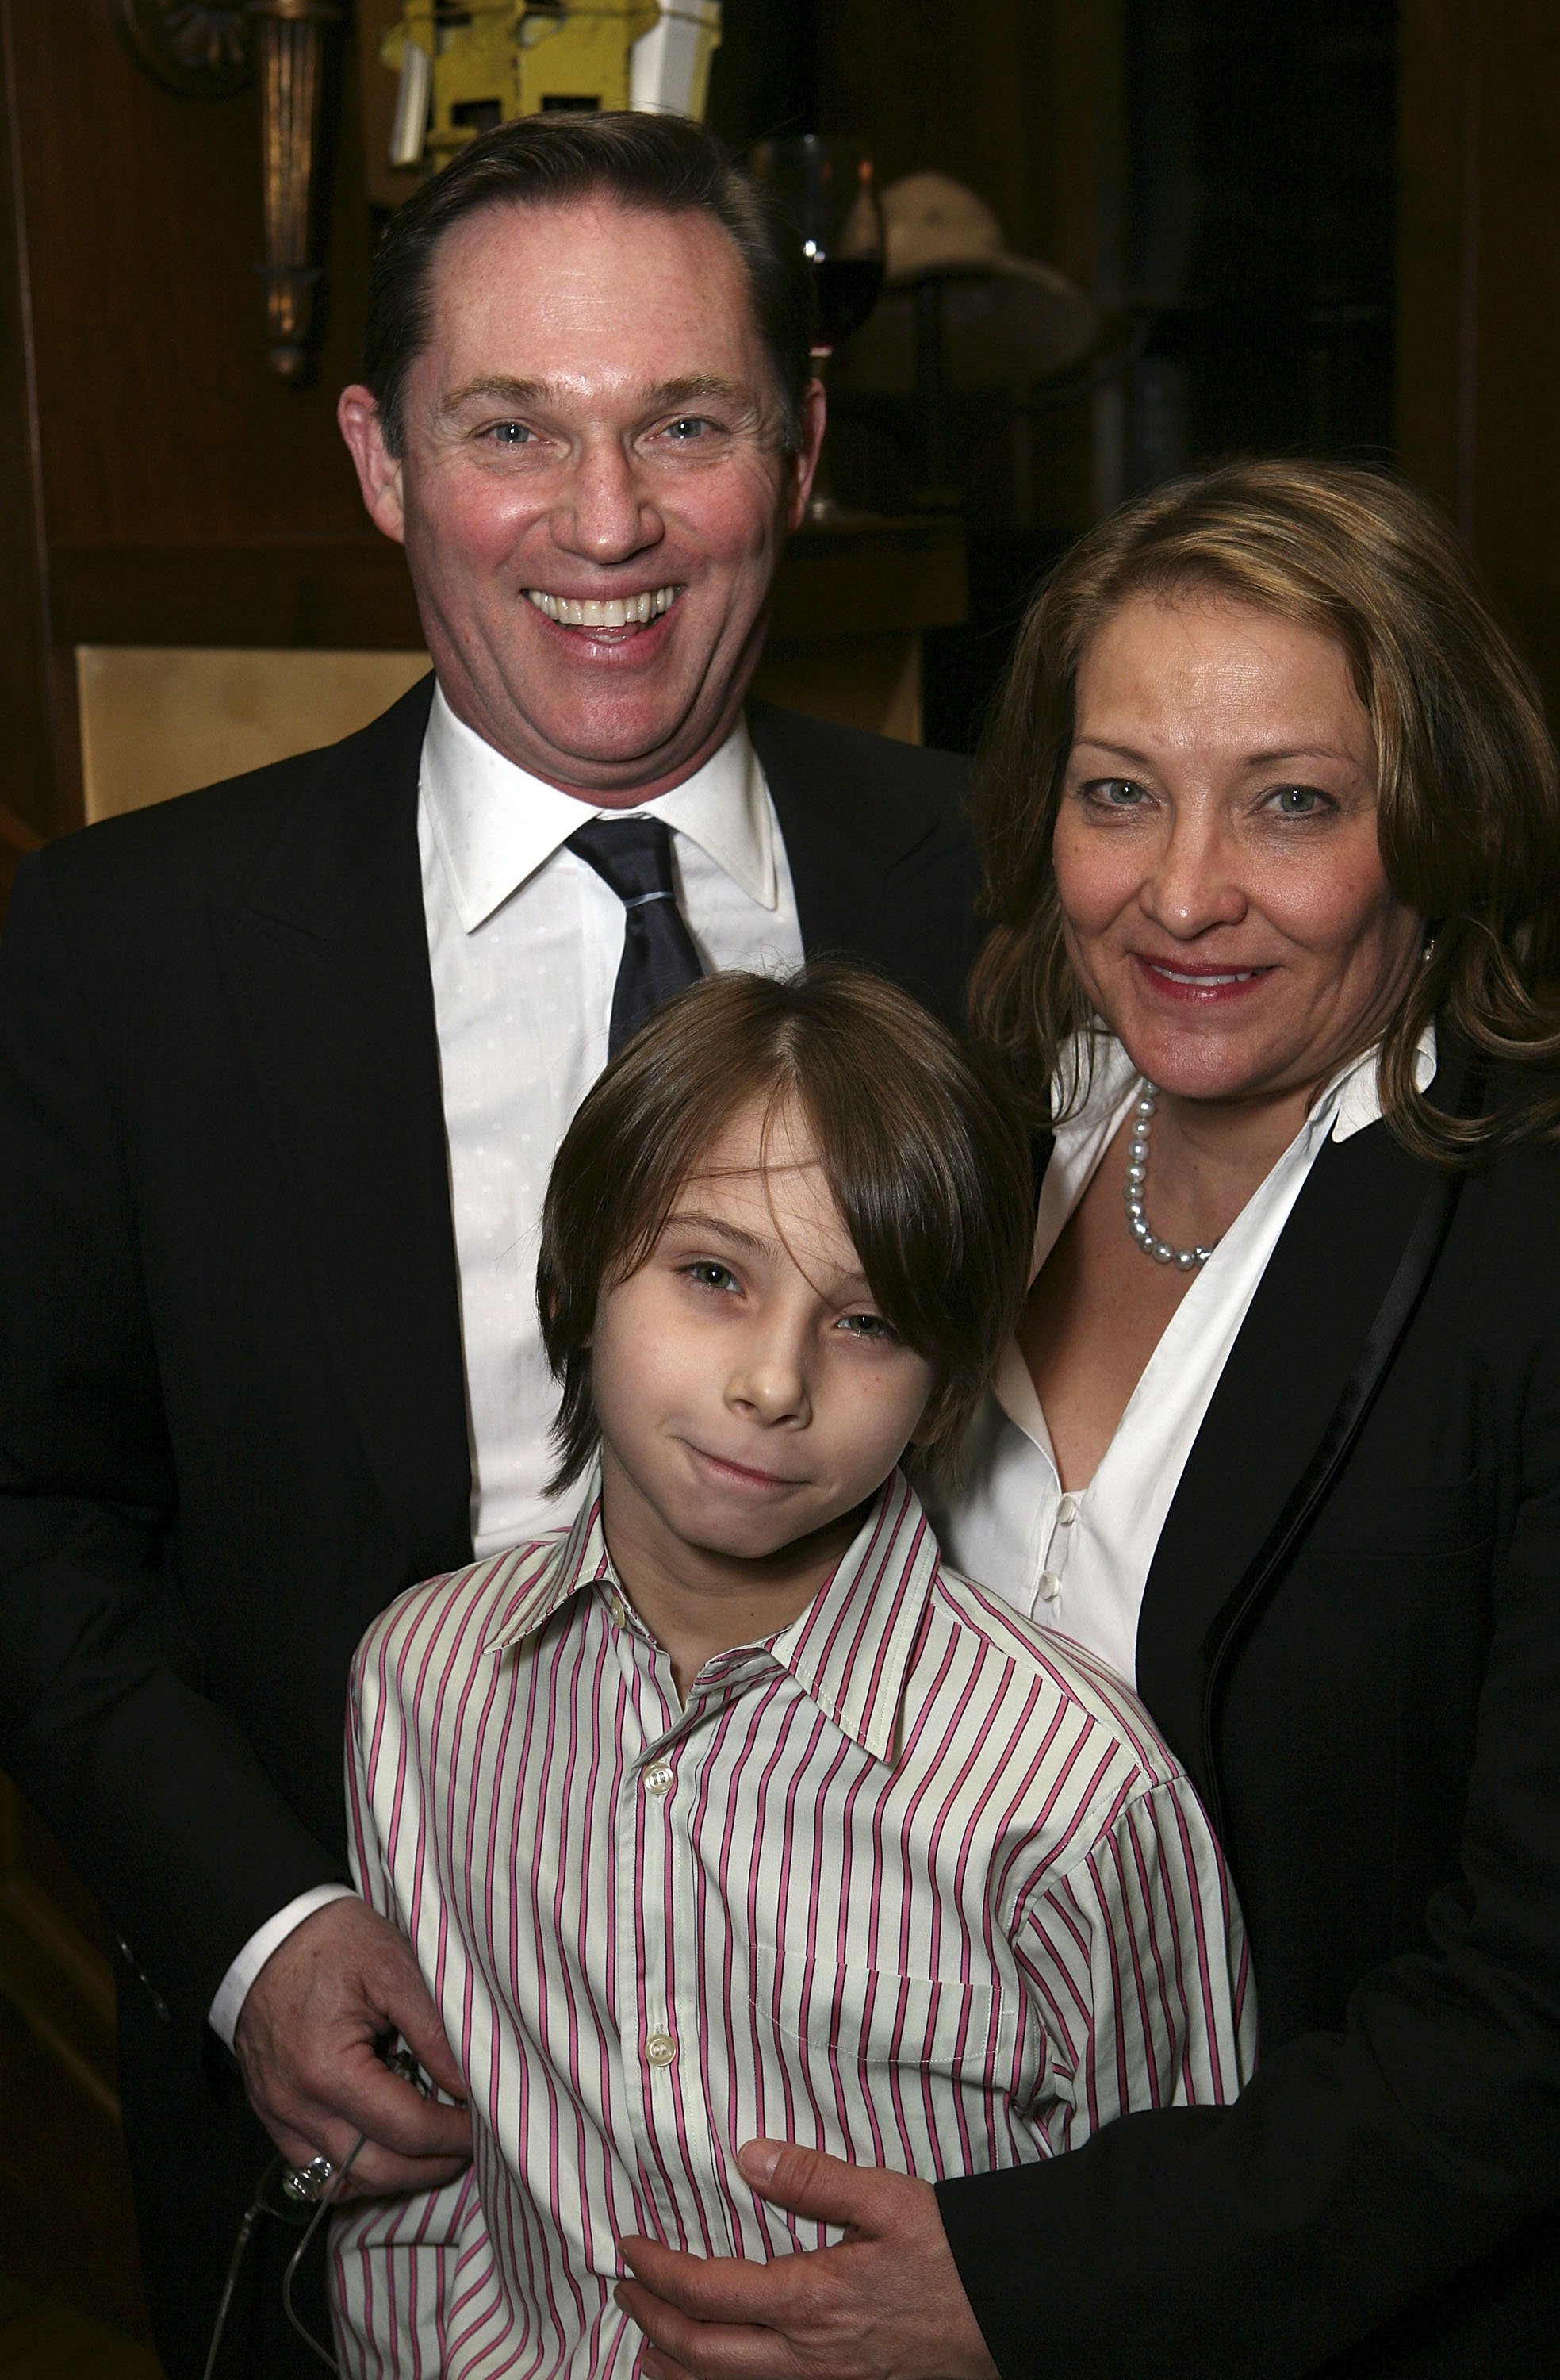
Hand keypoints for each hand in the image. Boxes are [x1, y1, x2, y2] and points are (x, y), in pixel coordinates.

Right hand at [233, 1896, 471, 2198]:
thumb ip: (434, 2031)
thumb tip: (469, 2084)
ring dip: (394, 2175)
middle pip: (377, 2171)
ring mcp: (278, 2115)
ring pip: (342, 2182)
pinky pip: (312, 2168)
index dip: (453, 2134)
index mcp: (328, 2070)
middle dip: (431, 2165)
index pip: (406, 2129)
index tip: (484, 2124)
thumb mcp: (395, 1967)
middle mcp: (297, 2106)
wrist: (266, 1932)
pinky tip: (384, 2147)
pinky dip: (353, 2169)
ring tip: (431, 2148)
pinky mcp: (271, 2114)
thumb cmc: (332, 1942)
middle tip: (467, 2143)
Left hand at [617, 2140, 997, 2379]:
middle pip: (700, 2352)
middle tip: (622, 2287)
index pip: (705, 2292)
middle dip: (649, 2321)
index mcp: (810, 2300)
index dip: (657, 2270)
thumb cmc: (953, 2254)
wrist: (1011, 2315)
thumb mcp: (888, 2200)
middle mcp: (805, 2358)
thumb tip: (747, 2156)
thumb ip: (813, 2180)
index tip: (628, 2245)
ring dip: (673, 2370)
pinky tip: (707, 2378)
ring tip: (641, 2348)